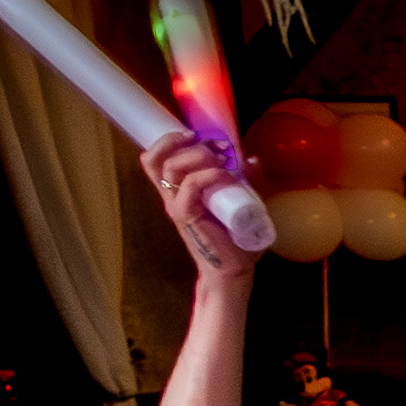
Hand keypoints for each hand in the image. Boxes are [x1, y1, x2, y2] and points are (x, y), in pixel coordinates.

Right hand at [147, 137, 256, 283]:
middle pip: (155, 158)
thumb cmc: (236, 238)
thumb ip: (248, 179)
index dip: (168, 139)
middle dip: (182, 142)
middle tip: (215, 146)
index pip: (156, 157)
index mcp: (179, 189)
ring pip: (170, 168)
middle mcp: (172, 195)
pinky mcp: (187, 217)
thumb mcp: (246, 200)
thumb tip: (250, 158)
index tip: (197, 134)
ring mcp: (177, 205)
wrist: (235, 271)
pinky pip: (189, 188)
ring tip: (221, 160)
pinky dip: (207, 176)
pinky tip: (225, 177)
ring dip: (197, 156)